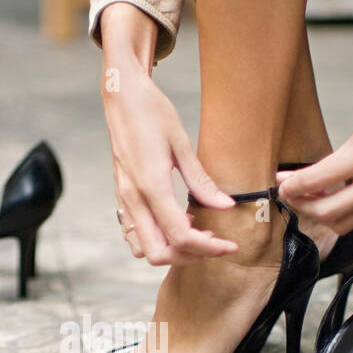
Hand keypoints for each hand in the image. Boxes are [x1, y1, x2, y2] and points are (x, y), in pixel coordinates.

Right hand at [100, 4, 236, 265]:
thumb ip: (202, 182)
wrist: (122, 96)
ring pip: (142, 249)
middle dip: (189, 256)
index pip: (180, 235)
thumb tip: (227, 206)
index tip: (230, 245)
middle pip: (158, 253)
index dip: (208, 247)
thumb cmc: (153, 113)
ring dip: (170, 250)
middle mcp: (133, 199)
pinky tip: (176, 221)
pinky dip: (155, 239)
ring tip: (195, 232)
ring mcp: (124, 200)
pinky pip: (134, 234)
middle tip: (213, 243)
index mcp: (151, 186)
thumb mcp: (182, 144)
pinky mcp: (122, 197)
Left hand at [275, 80, 352, 233]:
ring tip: (307, 198)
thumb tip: (292, 182)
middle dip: (302, 207)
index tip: (280, 184)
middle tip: (289, 195)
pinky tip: (328, 198)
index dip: (293, 187)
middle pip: (328, 213)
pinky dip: (337, 213)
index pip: (319, 181)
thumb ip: (326, 165)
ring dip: (319, 215)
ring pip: (342, 224)